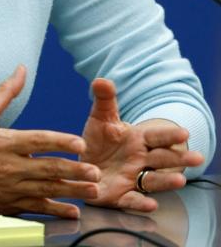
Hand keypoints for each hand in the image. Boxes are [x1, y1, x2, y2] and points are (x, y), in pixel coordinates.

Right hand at [0, 65, 100, 217]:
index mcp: (4, 142)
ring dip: (72, 191)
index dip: (61, 141)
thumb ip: (4, 92)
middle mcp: (9, 166)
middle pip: (48, 168)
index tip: (80, 143)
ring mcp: (9, 188)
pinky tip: (71, 210)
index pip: (38, 141)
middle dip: (75, 171)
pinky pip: (36, 208)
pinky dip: (55, 210)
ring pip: (47, 190)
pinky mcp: (7, 205)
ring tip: (92, 191)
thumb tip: (21, 70)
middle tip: (96, 171)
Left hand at [80, 78, 203, 211]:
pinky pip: (132, 200)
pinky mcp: (120, 196)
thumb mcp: (101, 117)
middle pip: (162, 159)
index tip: (184, 132)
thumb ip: (104, 99)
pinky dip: (141, 203)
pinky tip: (151, 205)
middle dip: (179, 158)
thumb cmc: (100, 139)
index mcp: (137, 139)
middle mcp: (139, 159)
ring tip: (181, 180)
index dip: (169, 135)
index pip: (157, 136)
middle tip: (197, 158)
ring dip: (166, 181)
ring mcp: (132, 178)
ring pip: (153, 180)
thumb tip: (101, 80)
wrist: (88, 163)